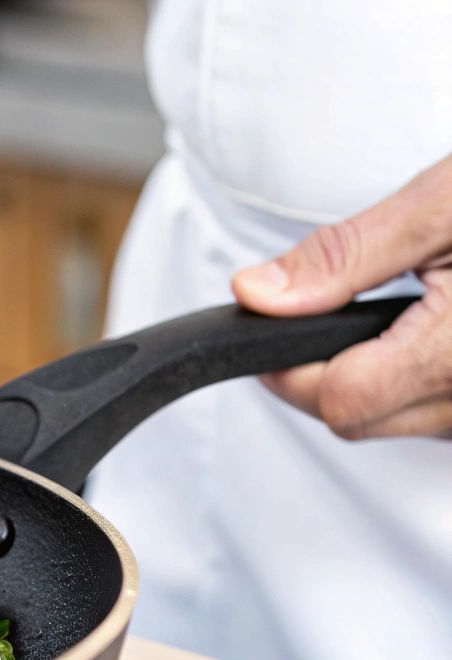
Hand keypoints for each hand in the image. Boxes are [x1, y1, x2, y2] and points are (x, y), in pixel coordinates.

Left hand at [233, 154, 451, 439]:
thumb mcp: (449, 202)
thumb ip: (348, 255)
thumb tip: (261, 293)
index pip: (341, 399)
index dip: (290, 363)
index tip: (275, 325)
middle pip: (362, 419)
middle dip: (328, 367)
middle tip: (338, 304)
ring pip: (402, 423)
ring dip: (381, 376)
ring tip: (417, 306)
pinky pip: (445, 417)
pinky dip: (425, 380)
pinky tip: (446, 331)